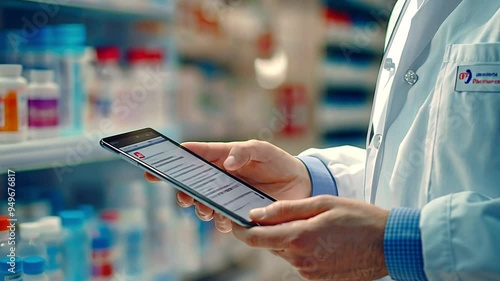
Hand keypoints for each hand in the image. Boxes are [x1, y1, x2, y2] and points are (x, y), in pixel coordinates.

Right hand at [145, 140, 310, 231]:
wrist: (300, 185)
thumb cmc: (277, 162)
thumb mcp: (262, 150)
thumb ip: (244, 152)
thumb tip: (227, 164)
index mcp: (221, 157)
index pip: (191, 157)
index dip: (171, 161)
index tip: (153, 168)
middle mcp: (219, 178)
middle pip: (190, 185)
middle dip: (182, 192)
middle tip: (186, 197)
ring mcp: (226, 196)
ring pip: (202, 205)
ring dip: (200, 208)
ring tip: (208, 208)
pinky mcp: (236, 213)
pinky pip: (221, 221)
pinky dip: (220, 221)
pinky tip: (227, 218)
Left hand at [232, 195, 388, 280]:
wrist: (389, 245)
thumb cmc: (358, 218)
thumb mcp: (322, 204)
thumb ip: (286, 209)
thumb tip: (256, 213)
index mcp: (298, 238)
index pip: (255, 238)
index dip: (241, 229)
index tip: (235, 220)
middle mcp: (300, 260)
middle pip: (269, 245)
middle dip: (266, 231)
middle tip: (272, 214)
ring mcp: (309, 273)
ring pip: (284, 253)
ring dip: (286, 239)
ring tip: (307, 224)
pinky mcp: (318, 279)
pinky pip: (299, 261)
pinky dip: (300, 249)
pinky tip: (319, 238)